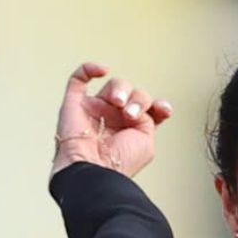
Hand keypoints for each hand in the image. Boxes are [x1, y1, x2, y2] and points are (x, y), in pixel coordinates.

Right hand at [51, 62, 172, 178]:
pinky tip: (103, 70)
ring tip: (119, 103)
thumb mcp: (147, 142)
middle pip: (135, 94)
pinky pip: (79, 78)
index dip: (158, 105)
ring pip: (114, 85)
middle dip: (138, 100)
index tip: (163, 110)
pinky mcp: (75, 104)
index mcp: (132, 131)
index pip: (148, 110)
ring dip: (121, 89)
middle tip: (131, 114)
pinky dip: (90, 68)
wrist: (93, 169)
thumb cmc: (118, 163)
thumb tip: (136, 106)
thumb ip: (149, 119)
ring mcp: (95, 110)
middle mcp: (114, 120)